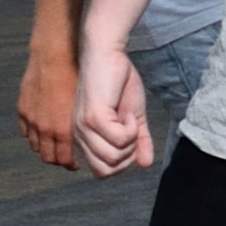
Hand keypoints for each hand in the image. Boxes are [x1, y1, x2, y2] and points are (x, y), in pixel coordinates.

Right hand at [18, 38, 79, 169]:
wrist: (56, 57)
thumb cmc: (79, 78)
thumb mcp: (90, 105)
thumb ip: (88, 125)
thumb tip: (97, 139)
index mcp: (65, 130)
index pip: (64, 160)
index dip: (71, 164)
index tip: (77, 163)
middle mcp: (46, 129)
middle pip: (48, 157)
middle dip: (57, 160)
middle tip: (65, 158)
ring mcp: (32, 120)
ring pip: (35, 145)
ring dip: (44, 147)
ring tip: (53, 143)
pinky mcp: (23, 109)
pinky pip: (25, 131)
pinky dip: (33, 134)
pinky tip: (41, 129)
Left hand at [73, 42, 145, 175]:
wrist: (108, 54)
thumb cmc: (118, 81)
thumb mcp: (133, 118)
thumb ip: (138, 142)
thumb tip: (146, 164)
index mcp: (84, 138)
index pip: (102, 172)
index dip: (123, 162)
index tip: (131, 138)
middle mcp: (79, 136)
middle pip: (108, 169)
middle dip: (128, 154)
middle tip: (132, 129)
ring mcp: (85, 128)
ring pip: (114, 157)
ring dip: (131, 140)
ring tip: (128, 118)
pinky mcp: (94, 118)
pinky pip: (120, 140)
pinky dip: (131, 129)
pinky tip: (127, 113)